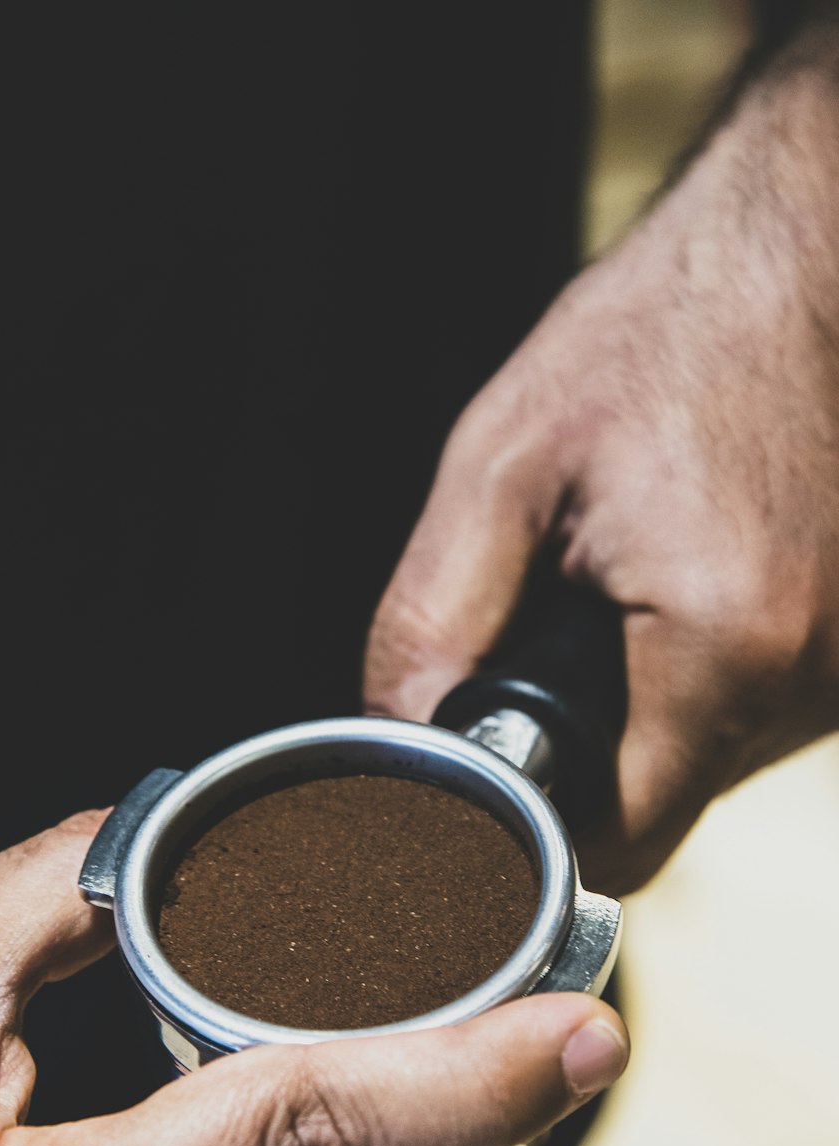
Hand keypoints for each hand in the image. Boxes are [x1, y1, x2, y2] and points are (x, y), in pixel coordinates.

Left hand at [365, 36, 838, 892]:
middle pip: (668, 808)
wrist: (799, 252)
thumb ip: (433, 619)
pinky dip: (707, 679)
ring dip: (652, 716)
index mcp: (725, 640)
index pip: (620, 841)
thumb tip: (400, 735)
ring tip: (624, 594)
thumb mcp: (501, 464)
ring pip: (718, 763)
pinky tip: (682, 587)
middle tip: (550, 648)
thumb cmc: (655, 336)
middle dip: (591, 761)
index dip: (542, 831)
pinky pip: (764, 711)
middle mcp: (814, 674)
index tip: (495, 782)